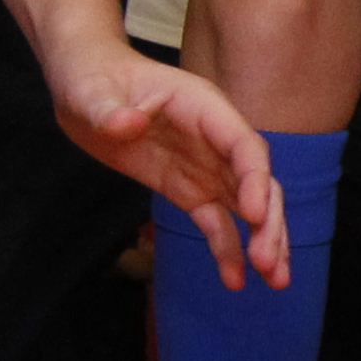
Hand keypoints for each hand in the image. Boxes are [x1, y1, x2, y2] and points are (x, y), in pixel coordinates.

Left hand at [46, 39, 288, 291]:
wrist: (85, 89)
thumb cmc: (93, 79)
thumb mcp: (92, 92)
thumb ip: (109, 109)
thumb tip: (126, 123)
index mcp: (205, 109)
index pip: (244, 146)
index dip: (254, 179)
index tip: (252, 215)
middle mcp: (217, 141)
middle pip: (258, 182)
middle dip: (269, 222)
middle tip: (268, 263)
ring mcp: (207, 168)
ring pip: (249, 207)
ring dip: (265, 242)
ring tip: (275, 280)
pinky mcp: (190, 190)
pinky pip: (217, 222)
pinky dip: (228, 250)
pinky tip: (234, 279)